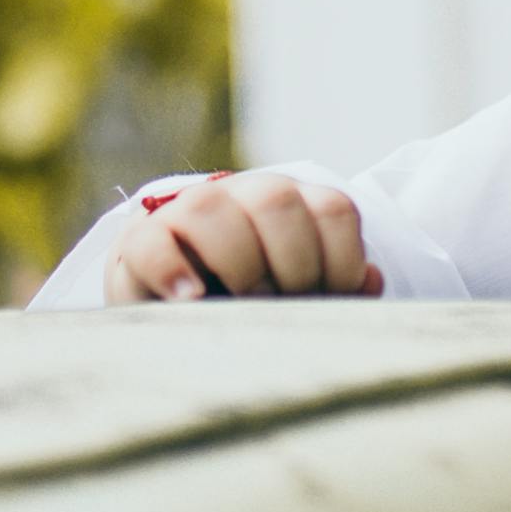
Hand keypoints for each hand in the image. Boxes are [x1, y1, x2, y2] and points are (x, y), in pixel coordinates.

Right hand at [104, 172, 384, 303]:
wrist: (174, 315)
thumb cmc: (255, 306)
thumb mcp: (302, 300)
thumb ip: (339, 289)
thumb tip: (372, 279)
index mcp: (293, 206)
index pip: (333, 209)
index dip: (343, 259)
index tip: (331, 299)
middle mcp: (242, 196)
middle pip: (276, 200)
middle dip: (292, 263)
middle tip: (283, 305)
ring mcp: (186, 213)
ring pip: (210, 207)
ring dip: (238, 262)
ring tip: (241, 303)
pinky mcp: (139, 243)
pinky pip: (152, 241)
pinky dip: (173, 270)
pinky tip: (192, 299)